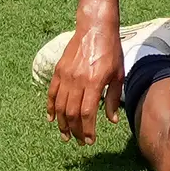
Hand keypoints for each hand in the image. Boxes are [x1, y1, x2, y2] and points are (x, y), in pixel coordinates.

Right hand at [47, 16, 122, 142]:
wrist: (95, 29)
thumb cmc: (111, 51)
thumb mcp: (118, 75)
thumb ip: (114, 99)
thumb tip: (112, 121)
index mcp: (95, 82)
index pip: (87, 113)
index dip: (87, 130)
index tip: (89, 140)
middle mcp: (78, 80)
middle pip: (72, 113)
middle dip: (75, 131)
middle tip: (79, 141)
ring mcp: (66, 75)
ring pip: (60, 106)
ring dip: (62, 124)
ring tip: (66, 135)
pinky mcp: (59, 71)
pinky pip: (52, 93)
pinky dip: (51, 108)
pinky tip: (52, 119)